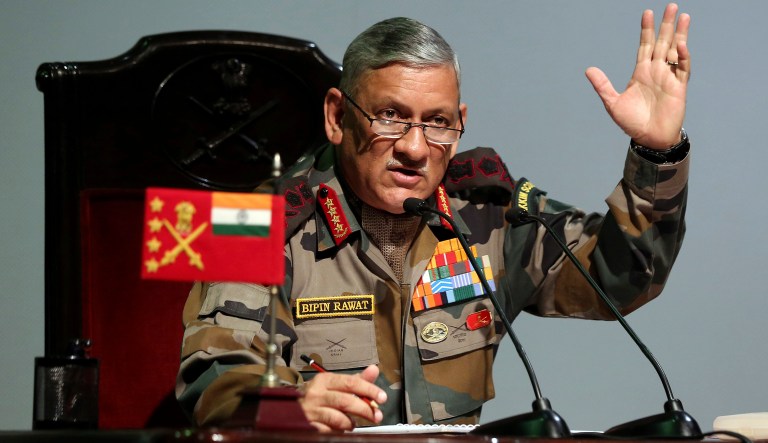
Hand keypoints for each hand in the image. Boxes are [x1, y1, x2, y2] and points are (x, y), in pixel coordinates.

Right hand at [298, 365, 386, 431]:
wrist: (290, 406)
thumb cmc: (318, 395)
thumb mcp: (335, 384)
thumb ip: (356, 380)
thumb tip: (374, 370)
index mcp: (325, 380)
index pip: (351, 383)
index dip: (369, 390)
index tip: (382, 398)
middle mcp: (316, 393)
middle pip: (346, 401)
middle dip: (365, 410)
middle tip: (376, 416)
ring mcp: (311, 410)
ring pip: (338, 418)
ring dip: (350, 422)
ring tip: (353, 423)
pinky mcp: (308, 424)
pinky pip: (328, 430)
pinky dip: (338, 430)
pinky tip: (340, 428)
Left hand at [586, 3, 690, 148]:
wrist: (649, 139)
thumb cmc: (632, 123)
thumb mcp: (613, 103)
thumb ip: (603, 85)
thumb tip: (588, 70)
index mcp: (641, 72)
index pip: (645, 45)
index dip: (646, 30)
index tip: (647, 13)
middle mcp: (656, 71)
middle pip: (662, 43)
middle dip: (665, 25)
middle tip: (670, 6)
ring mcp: (668, 78)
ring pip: (675, 51)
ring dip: (679, 35)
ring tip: (682, 16)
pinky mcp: (679, 87)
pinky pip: (682, 69)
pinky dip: (682, 57)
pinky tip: (680, 45)